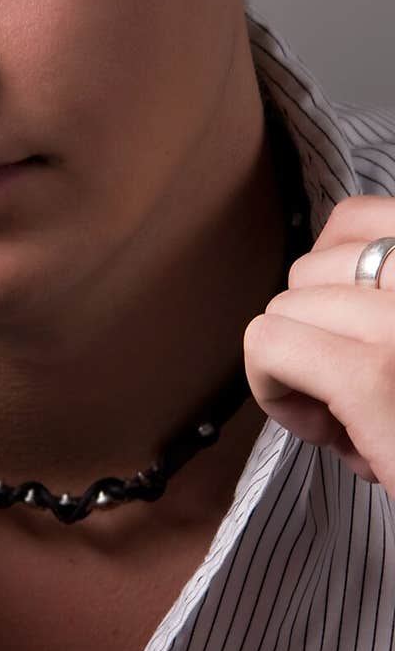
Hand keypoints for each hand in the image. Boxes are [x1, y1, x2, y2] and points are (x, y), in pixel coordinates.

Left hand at [243, 195, 394, 492]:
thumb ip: (388, 305)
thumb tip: (321, 277)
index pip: (358, 219)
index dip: (333, 280)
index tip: (357, 336)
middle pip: (308, 269)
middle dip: (315, 334)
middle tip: (359, 396)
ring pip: (283, 309)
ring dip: (298, 369)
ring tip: (356, 420)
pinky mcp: (375, 373)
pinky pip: (267, 345)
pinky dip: (274, 391)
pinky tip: (325, 431)